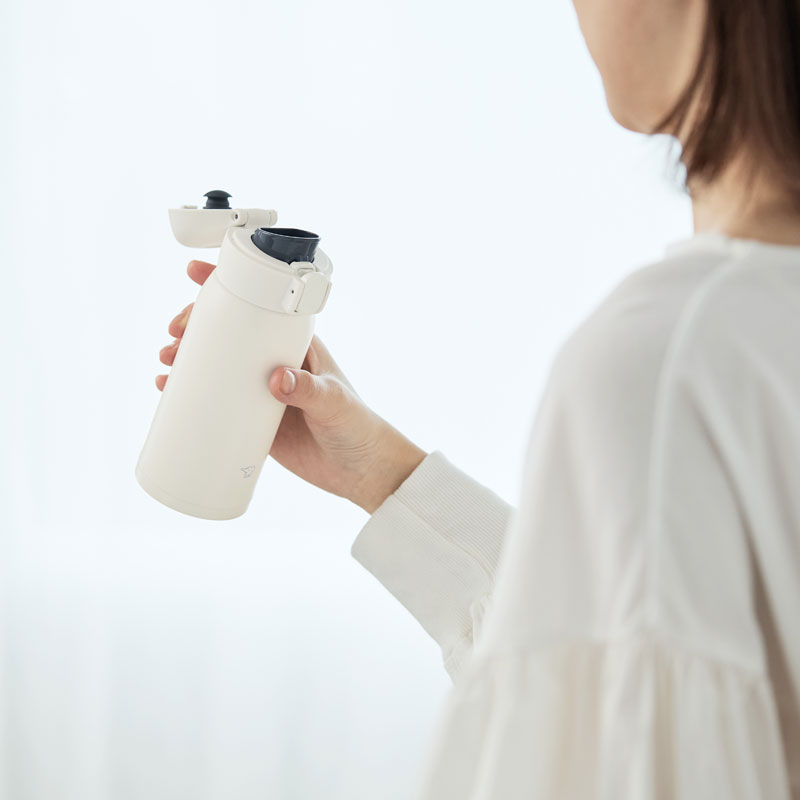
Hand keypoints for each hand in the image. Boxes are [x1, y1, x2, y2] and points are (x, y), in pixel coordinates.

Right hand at [156, 260, 427, 512]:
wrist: (360, 470)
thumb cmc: (357, 425)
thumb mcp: (334, 402)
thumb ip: (309, 389)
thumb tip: (276, 379)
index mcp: (297, 344)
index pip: (261, 306)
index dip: (228, 286)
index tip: (197, 273)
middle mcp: (275, 362)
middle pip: (229, 333)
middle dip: (197, 325)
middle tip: (175, 332)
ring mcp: (261, 391)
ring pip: (217, 365)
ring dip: (188, 358)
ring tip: (166, 361)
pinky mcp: (253, 420)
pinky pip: (216, 400)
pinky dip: (192, 392)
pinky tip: (169, 390)